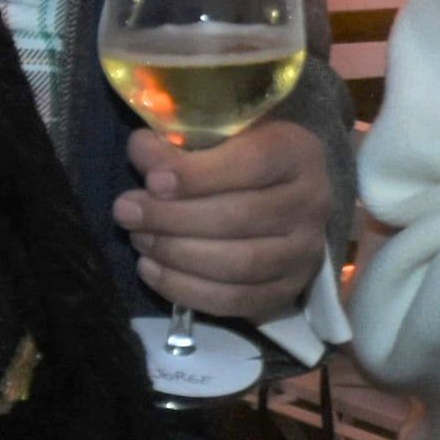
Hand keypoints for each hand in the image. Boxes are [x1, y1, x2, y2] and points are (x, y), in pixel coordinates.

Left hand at [115, 117, 333, 320]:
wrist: (280, 195)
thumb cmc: (240, 158)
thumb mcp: (216, 138)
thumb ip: (178, 145)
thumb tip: (141, 150)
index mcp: (298, 153)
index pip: (252, 164)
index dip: (198, 175)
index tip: (152, 180)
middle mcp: (313, 202)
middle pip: (241, 217)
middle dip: (174, 218)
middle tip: (127, 211)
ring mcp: (305, 252)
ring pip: (238, 264)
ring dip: (177, 254)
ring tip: (139, 239)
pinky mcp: (288, 290)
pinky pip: (235, 301)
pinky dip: (186, 289)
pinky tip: (152, 270)